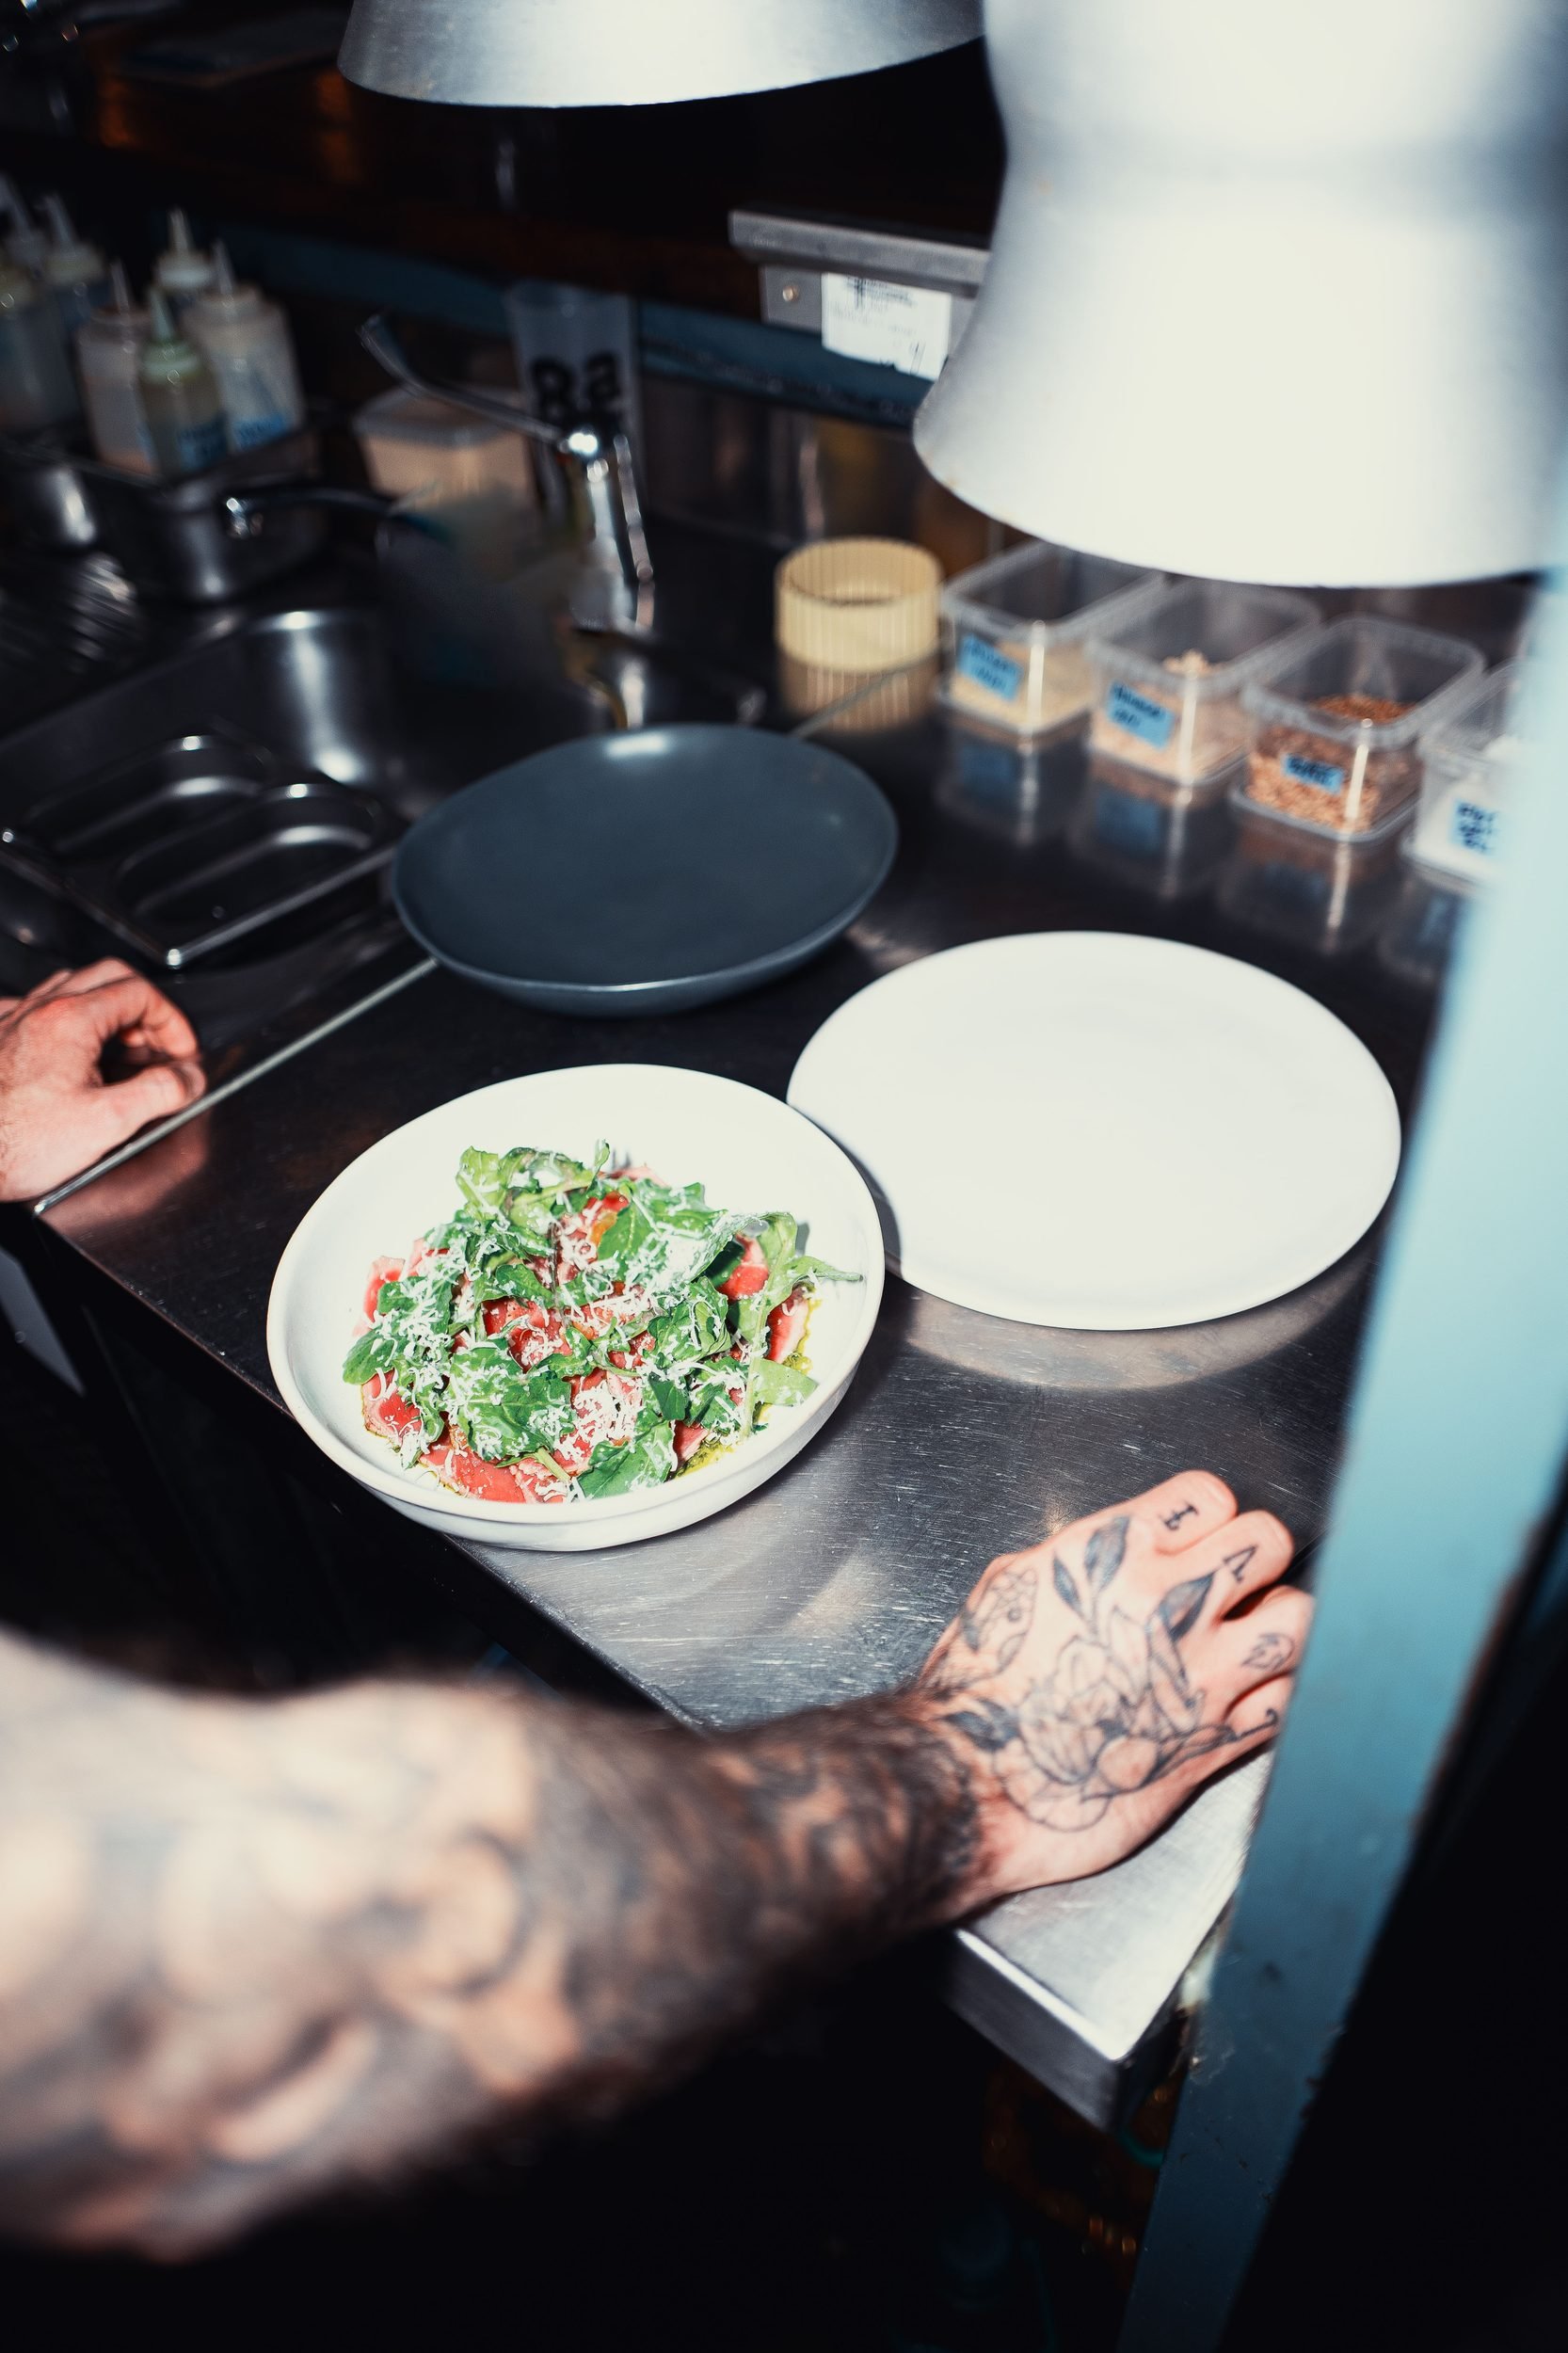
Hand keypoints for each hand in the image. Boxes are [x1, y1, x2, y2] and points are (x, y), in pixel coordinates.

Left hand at [0, 962, 204, 1201]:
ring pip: (70, 987)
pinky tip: (69, 1048)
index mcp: (71, 1021)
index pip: (141, 993)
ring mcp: (13, 1022)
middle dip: (144, 1006)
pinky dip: (65, 1018)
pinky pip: (34, 1007)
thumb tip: (189, 1078)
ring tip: (120, 1048)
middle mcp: (39, 1011)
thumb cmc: (13, 1142)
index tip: (181, 1052)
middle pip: (108, 976)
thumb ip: (159, 1093)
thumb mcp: (106, 1122)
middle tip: (159, 1043)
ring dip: (106, 1009)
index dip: (172, 1022)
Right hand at [915, 1471, 1308, 1907]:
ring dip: (1284, 1624)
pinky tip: (1252, 1696)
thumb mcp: (1012, 1587)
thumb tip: (1117, 1550)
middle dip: (1255, 1560)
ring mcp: (1196, 1673)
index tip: (1200, 1540)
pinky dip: (1280, 1692)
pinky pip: (1286, 1699)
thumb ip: (1079, 1559)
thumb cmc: (976, 1691)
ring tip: (1257, 1638)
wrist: (970, 1781)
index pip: (1210, 1497)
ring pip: (1298, 1619)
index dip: (1210, 1517)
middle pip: (1265, 1543)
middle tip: (1237, 1587)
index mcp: (1111, 1553)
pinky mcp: (1211, 1740)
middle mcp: (1164, 1603)